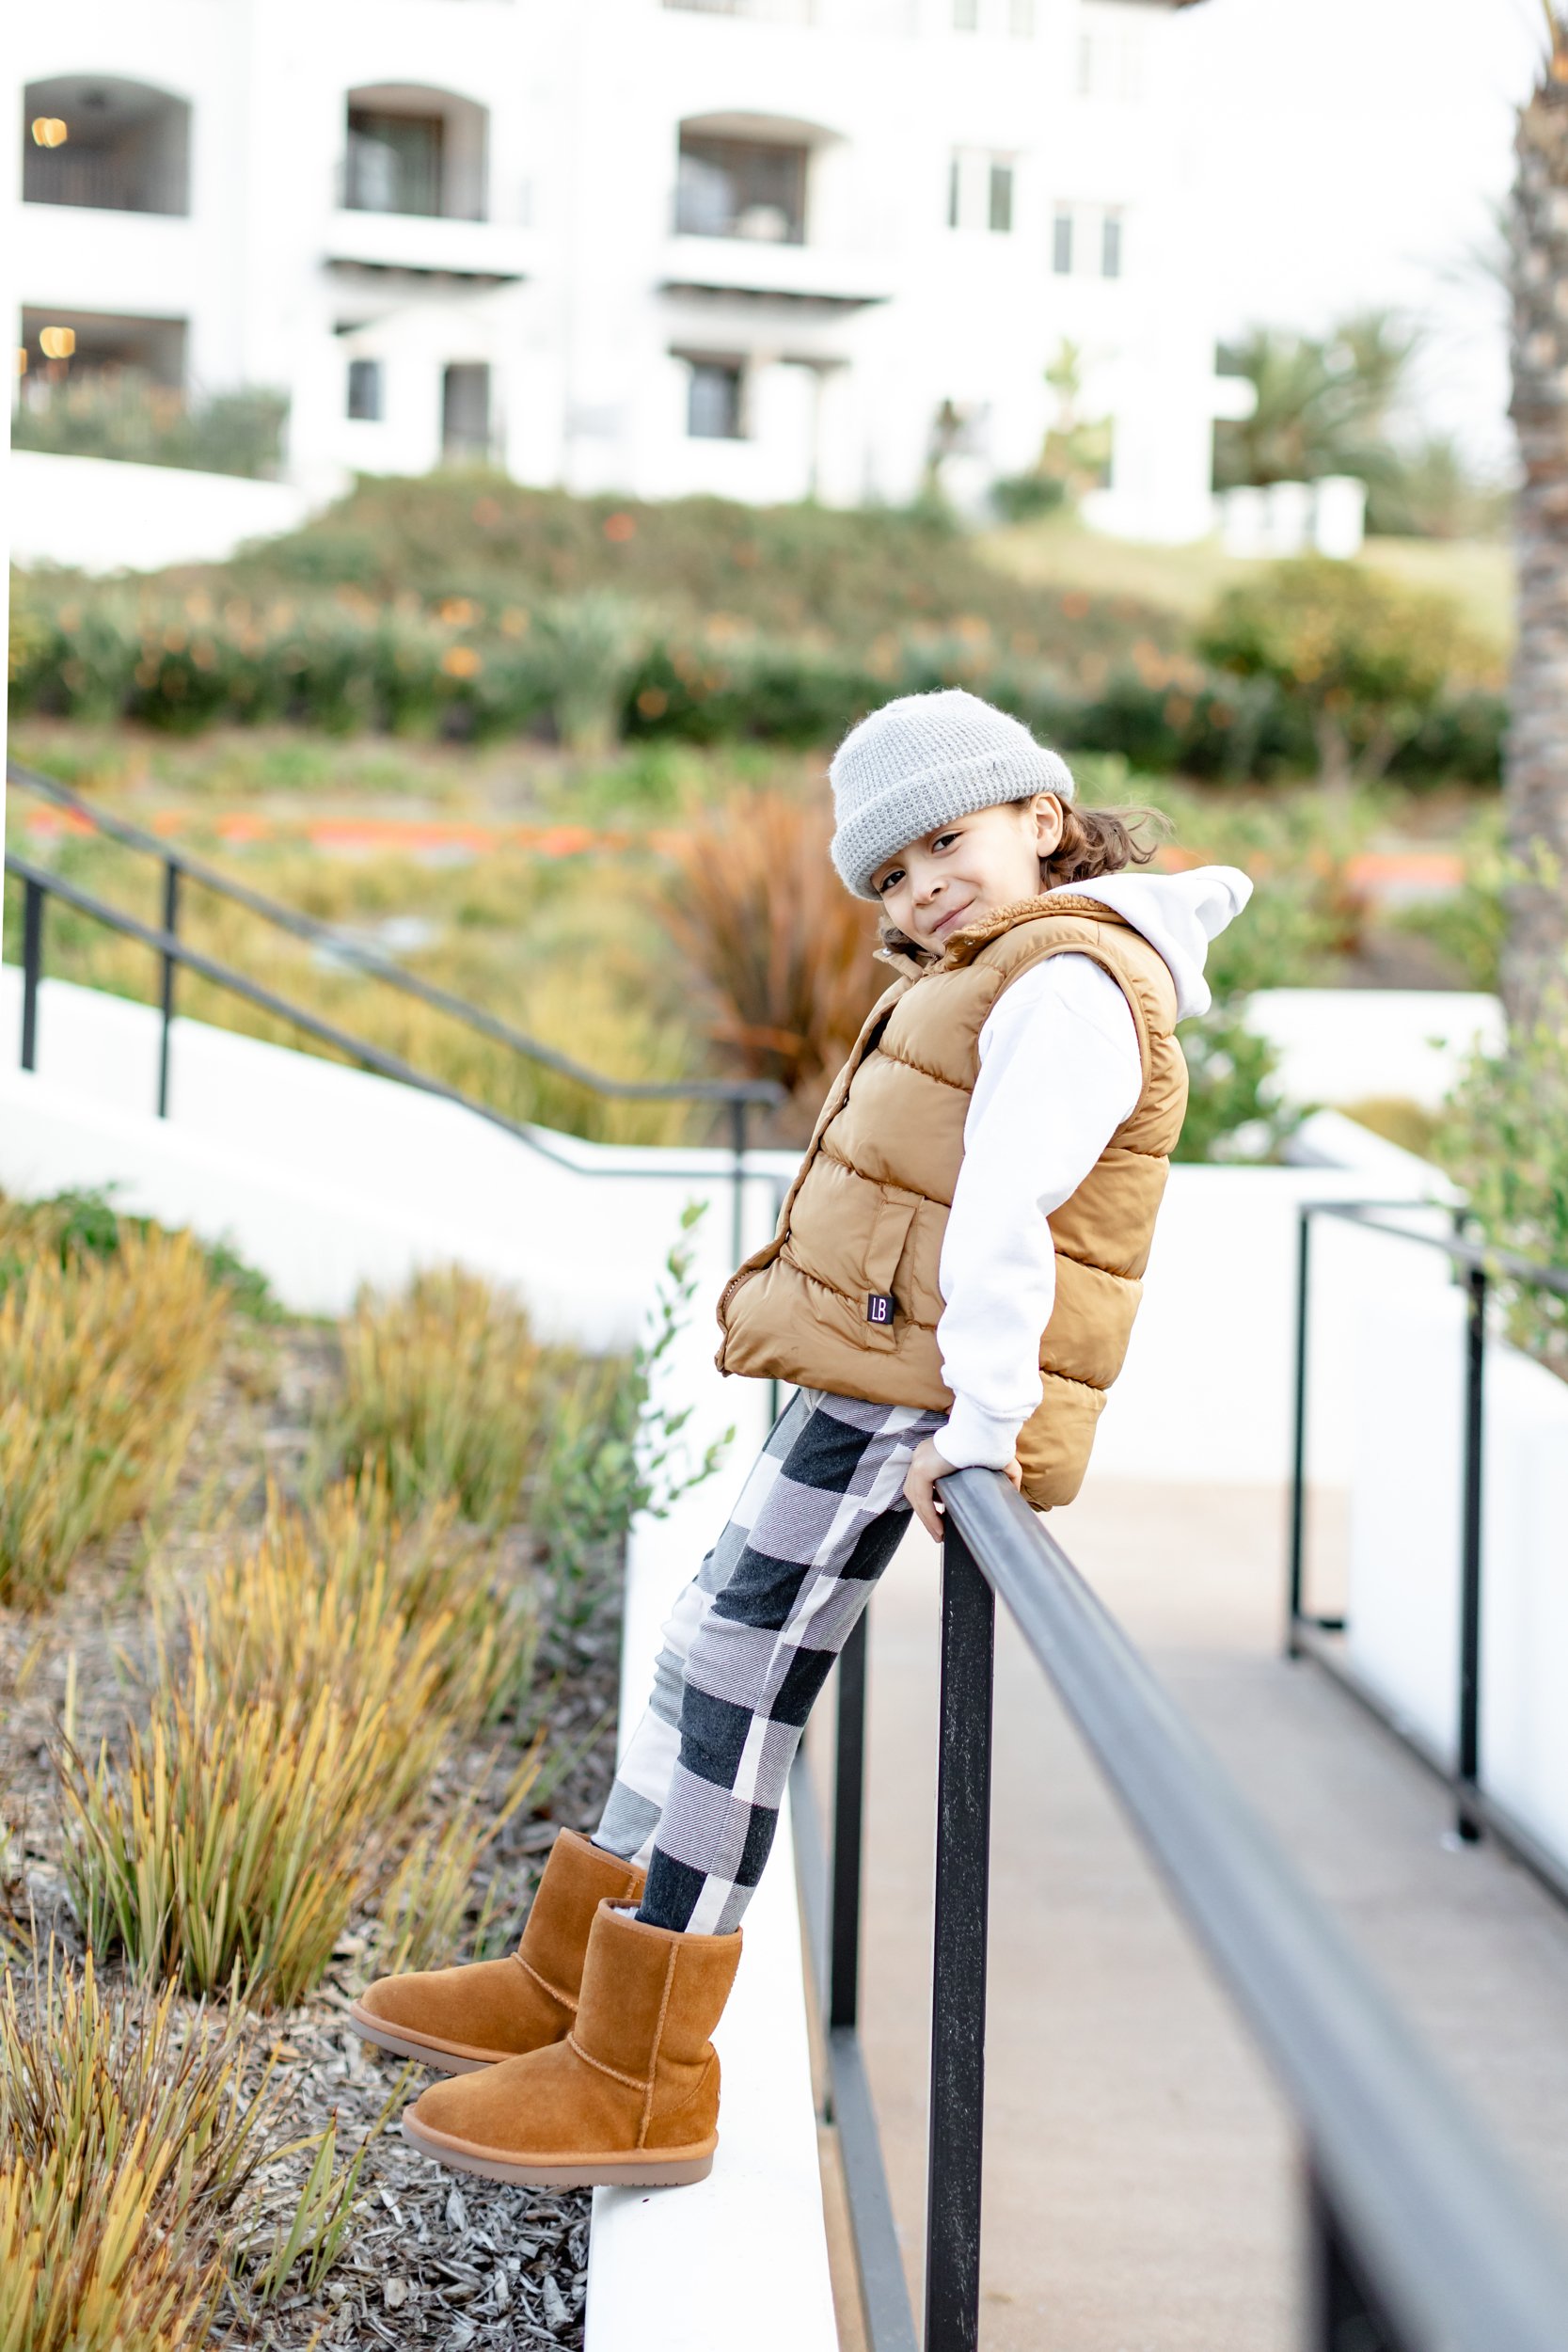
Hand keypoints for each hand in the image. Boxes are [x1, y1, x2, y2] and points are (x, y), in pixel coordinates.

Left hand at [904, 1439, 1022, 1542]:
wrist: (987, 1431)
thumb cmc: (992, 1441)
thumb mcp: (999, 1461)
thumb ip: (1006, 1476)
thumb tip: (1013, 1491)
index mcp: (935, 1451)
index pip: (925, 1480)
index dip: (931, 1500)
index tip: (942, 1517)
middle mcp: (923, 1455)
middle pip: (917, 1490)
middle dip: (927, 1513)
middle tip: (939, 1531)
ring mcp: (920, 1461)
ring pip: (917, 1497)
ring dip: (926, 1519)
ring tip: (939, 1534)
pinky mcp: (923, 1469)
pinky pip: (921, 1499)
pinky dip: (928, 1516)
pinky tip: (938, 1529)